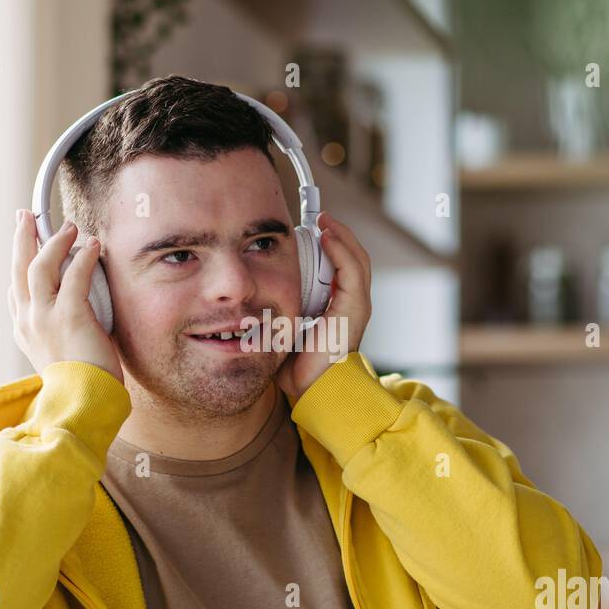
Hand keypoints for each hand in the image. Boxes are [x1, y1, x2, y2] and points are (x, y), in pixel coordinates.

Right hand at [8, 209, 123, 382]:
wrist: (86, 402)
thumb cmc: (82, 382)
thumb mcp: (63, 351)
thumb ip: (62, 328)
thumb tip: (79, 306)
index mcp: (24, 330)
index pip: (16, 289)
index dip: (18, 262)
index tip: (24, 242)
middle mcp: (28, 321)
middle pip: (20, 268)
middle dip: (22, 238)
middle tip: (26, 215)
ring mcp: (45, 318)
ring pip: (41, 266)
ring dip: (55, 241)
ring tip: (71, 227)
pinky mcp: (69, 317)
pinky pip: (75, 276)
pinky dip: (84, 257)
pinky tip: (93, 246)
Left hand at [275, 212, 370, 403]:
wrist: (308, 391)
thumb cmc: (294, 367)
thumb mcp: (283, 329)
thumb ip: (278, 312)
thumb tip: (250, 298)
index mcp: (339, 310)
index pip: (343, 269)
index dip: (331, 247)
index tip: (311, 230)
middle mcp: (352, 307)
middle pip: (353, 259)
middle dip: (338, 235)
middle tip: (319, 217)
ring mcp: (356, 308)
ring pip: (357, 261)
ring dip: (341, 236)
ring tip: (324, 220)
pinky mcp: (354, 310)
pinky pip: (353, 271)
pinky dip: (342, 250)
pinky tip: (327, 236)